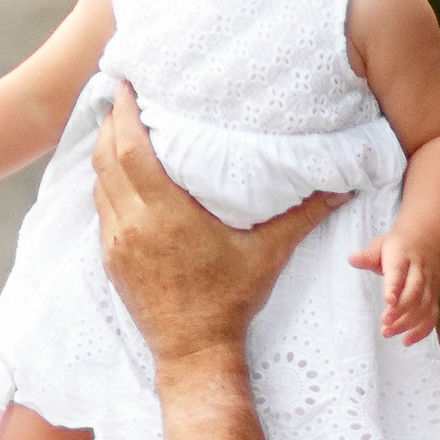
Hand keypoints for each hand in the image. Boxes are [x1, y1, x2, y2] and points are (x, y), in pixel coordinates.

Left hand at [93, 87, 336, 366]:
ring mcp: (117, 244)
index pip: (130, 149)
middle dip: (109, 124)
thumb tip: (340, 187)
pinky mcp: (111, 261)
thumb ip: (301, 215)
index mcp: (165, 214)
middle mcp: (133, 225)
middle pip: (106, 158)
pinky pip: (101, 210)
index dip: (124, 114)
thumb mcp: (268, 254)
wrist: (194, 352)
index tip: (126, 87)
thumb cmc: (230, 302)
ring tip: (117, 129)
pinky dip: (106, 185)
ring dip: (104, 153)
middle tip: (121, 98)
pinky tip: (119, 176)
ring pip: (98, 184)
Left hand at [349, 233, 439, 342]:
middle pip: (414, 292)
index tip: (388, 301)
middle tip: (384, 323)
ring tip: (388, 332)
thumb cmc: (398, 247)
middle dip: (401, 310)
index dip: (395, 287)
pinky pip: (432, 315)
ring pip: (424, 306)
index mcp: (403, 257)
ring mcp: (430, 285)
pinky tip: (407, 340)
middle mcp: (420, 271)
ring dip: (407, 322)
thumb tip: (352, 259)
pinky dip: (422, 330)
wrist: (428, 242)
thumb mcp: (380, 245)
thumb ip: (367, 256)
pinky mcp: (434, 296)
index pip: (399, 273)